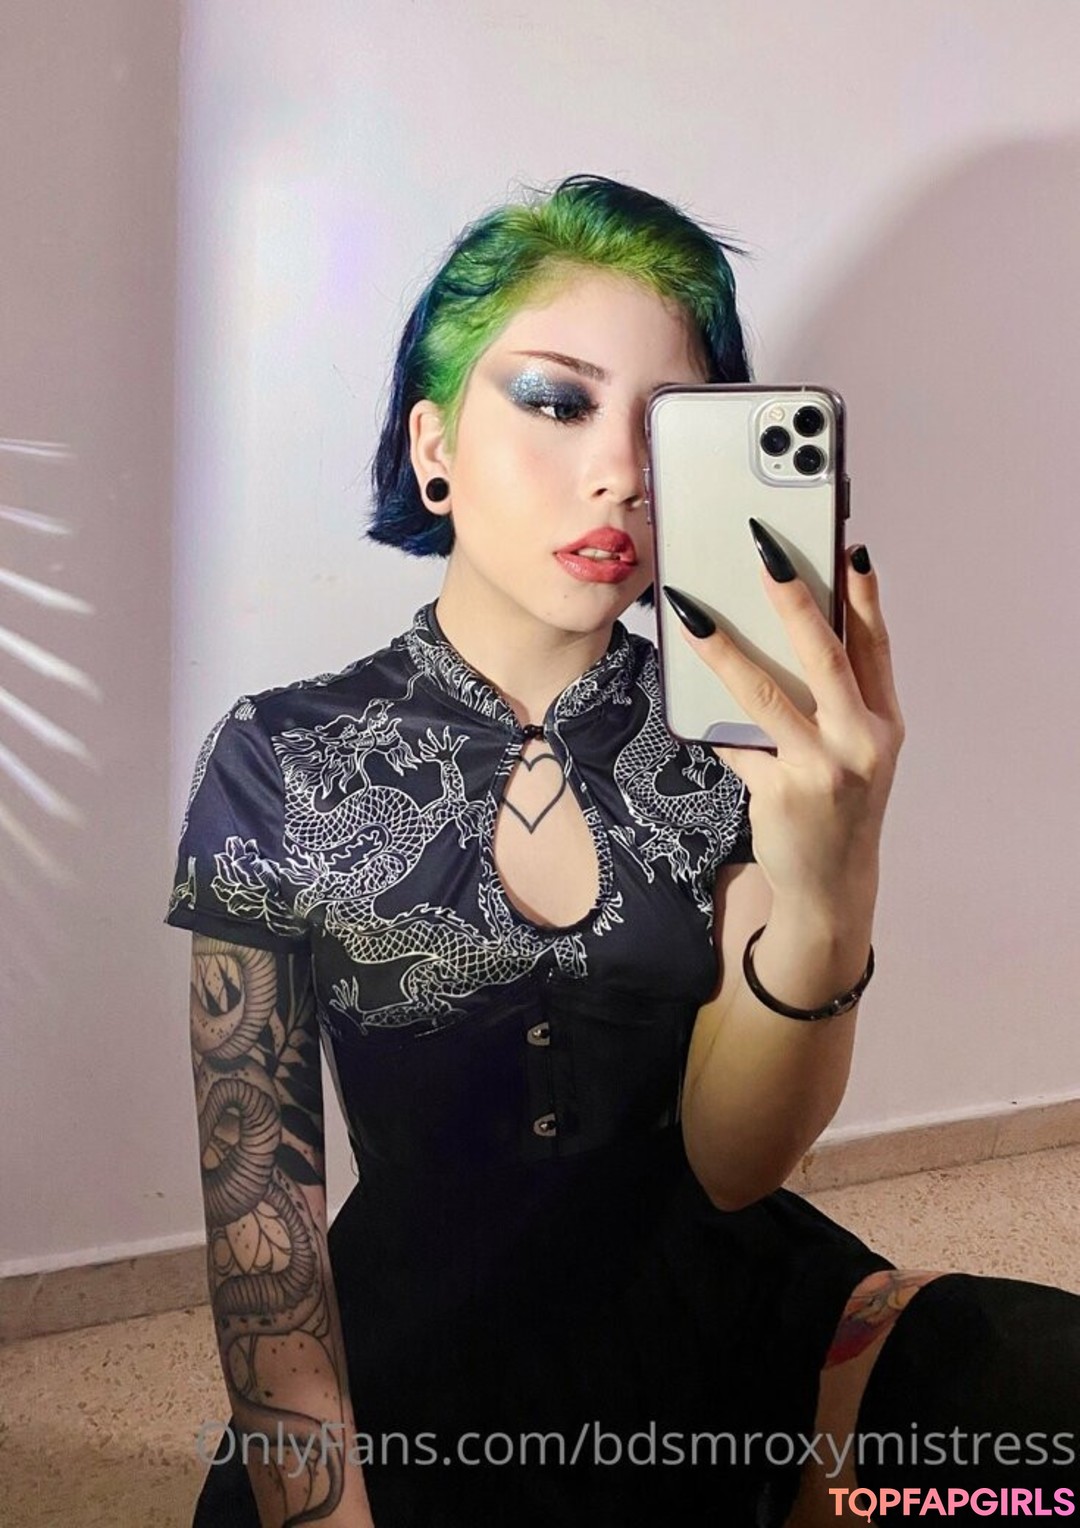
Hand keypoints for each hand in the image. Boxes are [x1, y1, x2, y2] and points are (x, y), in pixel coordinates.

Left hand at [664, 532, 904, 914]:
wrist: (831, 883)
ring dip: (725, 649)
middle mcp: (861, 741)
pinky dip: (711, 720)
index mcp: (884, 721)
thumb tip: (787, 631)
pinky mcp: (782, 793)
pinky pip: (736, 743)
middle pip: (825, 656)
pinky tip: (685, 693)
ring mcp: (823, 768)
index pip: (875, 644)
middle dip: (794, 599)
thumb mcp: (856, 749)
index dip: (864, 595)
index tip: (847, 547)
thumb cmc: (840, 803)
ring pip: (766, 695)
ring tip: (693, 614)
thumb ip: (835, 697)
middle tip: (765, 554)